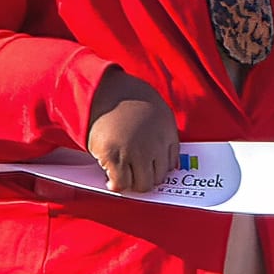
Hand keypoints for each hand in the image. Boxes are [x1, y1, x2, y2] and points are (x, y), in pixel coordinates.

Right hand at [84, 68, 177, 192]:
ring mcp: (134, 153)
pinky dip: (116, 185)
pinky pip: (120, 183)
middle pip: (158, 178)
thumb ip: (164, 134)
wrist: (102, 88)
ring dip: (132, 183)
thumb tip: (167, 161)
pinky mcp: (113, 157)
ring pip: (141, 185)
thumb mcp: (158, 112)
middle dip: (146, 178)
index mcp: (168, 135)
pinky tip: (111, 180)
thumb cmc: (127, 98)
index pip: (171, 164)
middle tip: (134, 175)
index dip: (158, 169)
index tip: (149, 171)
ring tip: (123, 176)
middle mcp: (154, 146)